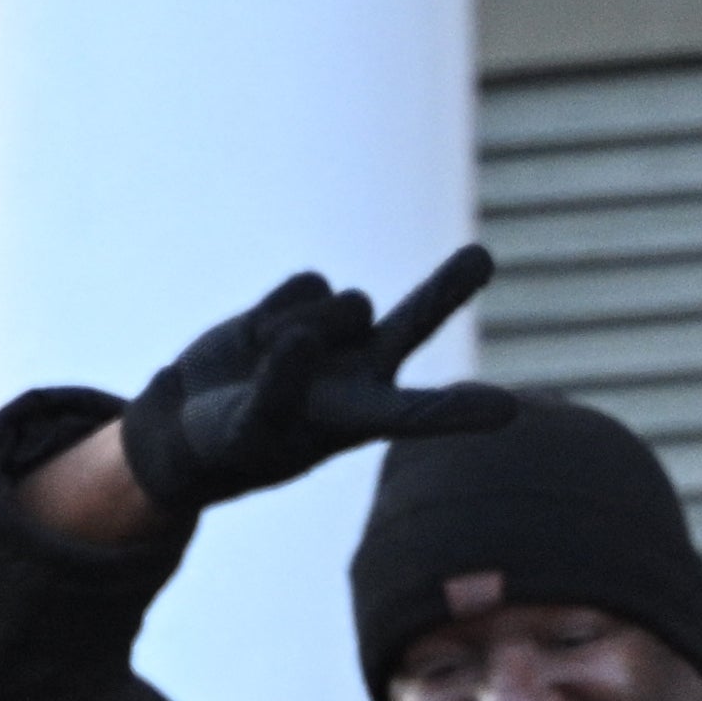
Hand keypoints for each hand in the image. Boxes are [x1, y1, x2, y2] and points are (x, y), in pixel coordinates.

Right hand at [109, 246, 516, 520]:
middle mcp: (365, 371)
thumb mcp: (252, 429)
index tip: (508, 412)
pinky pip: (306, 284)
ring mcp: (340, 334)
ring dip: (302, 323)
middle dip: (447, 289)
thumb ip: (278, 387)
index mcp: (364, 418)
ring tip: (267, 361)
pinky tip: (258, 338)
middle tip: (482, 258)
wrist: (193, 421)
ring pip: (342, 302)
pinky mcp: (309, 302)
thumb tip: (300, 336)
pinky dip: (273, 309)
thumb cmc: (230, 443)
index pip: (420, 413)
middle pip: (416, 320)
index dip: (460, 410)